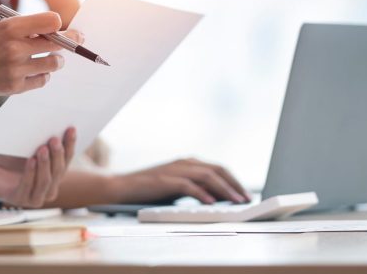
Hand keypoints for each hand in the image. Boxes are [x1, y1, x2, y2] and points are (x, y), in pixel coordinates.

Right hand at [0, 12, 67, 96]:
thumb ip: (25, 28)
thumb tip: (58, 29)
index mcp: (10, 27)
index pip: (52, 21)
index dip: (58, 24)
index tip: (59, 27)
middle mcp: (15, 48)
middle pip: (58, 44)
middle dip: (69, 41)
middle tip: (76, 40)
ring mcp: (16, 69)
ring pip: (54, 64)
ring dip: (56, 60)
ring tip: (51, 59)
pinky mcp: (15, 86)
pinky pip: (43, 80)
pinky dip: (43, 75)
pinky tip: (35, 71)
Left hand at [0, 128, 76, 207]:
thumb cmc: (9, 156)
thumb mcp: (27, 146)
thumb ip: (42, 140)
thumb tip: (55, 123)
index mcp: (55, 174)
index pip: (67, 159)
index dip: (70, 144)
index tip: (71, 128)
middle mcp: (49, 188)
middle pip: (58, 171)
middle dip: (57, 154)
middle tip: (54, 139)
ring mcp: (35, 197)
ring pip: (46, 181)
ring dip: (45, 164)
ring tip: (42, 148)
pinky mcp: (19, 200)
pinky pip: (27, 187)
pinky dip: (30, 173)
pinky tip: (30, 161)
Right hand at [108, 158, 249, 204]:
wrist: (120, 187)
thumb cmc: (148, 189)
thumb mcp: (175, 187)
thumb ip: (194, 188)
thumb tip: (217, 198)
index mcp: (187, 163)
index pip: (218, 168)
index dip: (234, 180)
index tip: (245, 194)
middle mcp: (183, 163)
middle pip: (217, 170)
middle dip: (234, 184)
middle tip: (246, 199)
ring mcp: (174, 170)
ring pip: (206, 176)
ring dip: (224, 190)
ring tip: (235, 202)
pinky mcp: (164, 180)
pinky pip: (188, 185)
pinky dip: (201, 194)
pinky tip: (211, 203)